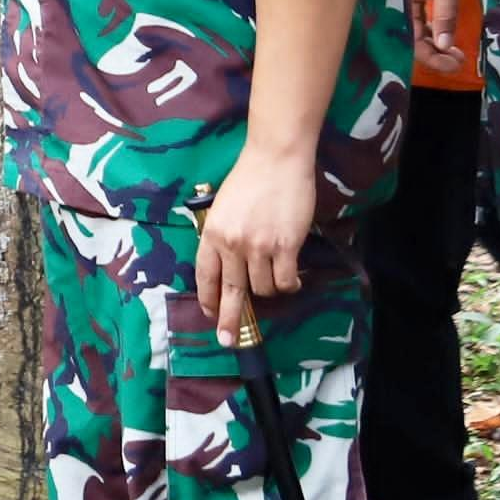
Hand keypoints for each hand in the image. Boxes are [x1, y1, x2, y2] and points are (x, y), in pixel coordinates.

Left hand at [194, 153, 316, 343]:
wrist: (276, 159)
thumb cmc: (250, 178)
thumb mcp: (222, 207)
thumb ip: (222, 236)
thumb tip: (227, 265)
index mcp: (212, 233)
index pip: (205, 276)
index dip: (208, 299)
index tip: (209, 314)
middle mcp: (232, 244)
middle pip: (231, 292)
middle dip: (229, 320)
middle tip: (228, 340)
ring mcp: (259, 247)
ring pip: (263, 288)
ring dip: (269, 288)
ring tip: (276, 273)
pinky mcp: (285, 247)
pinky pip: (286, 281)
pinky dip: (290, 285)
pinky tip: (293, 279)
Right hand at [407, 0, 467, 78]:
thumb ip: (445, 15)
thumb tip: (445, 46)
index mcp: (402, 2)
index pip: (414, 42)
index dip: (434, 58)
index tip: (457, 64)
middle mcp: (397, 3)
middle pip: (411, 40)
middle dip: (436, 54)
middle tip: (460, 60)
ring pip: (414, 31)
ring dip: (434, 43)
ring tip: (456, 51)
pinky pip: (415, 19)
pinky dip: (430, 29)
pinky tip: (443, 33)